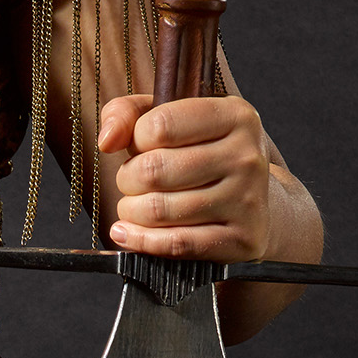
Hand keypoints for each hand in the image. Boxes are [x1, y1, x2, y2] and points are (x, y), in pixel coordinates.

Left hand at [97, 93, 273, 260]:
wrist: (250, 199)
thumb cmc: (199, 153)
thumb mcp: (169, 118)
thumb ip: (128, 114)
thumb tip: (107, 140)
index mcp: (234, 115)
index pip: (160, 125)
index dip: (135, 140)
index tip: (139, 148)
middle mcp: (247, 156)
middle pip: (155, 169)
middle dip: (127, 179)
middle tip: (131, 182)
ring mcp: (247, 200)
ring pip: (160, 209)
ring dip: (131, 211)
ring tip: (133, 206)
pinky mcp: (242, 239)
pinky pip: (176, 244)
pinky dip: (141, 241)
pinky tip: (127, 233)